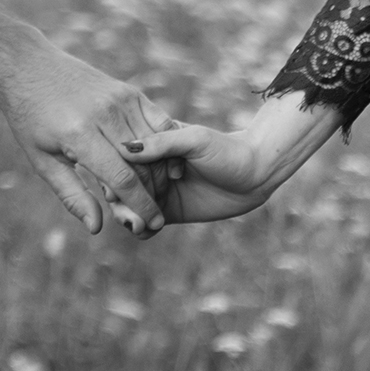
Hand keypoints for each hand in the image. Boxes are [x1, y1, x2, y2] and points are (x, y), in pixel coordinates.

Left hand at [0, 35, 177, 237]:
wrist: (30, 68)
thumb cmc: (31, 120)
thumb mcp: (43, 162)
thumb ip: (73, 195)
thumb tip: (97, 227)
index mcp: (79, 134)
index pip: (121, 178)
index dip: (141, 206)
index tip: (152, 225)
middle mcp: (105, 114)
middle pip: (143, 164)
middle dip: (154, 195)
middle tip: (156, 217)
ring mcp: (121, 99)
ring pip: (156, 144)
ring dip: (162, 173)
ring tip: (159, 196)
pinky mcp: (131, 91)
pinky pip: (159, 122)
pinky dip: (166, 145)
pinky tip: (166, 165)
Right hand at [119, 93, 342, 224]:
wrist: (255, 174)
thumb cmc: (227, 150)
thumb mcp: (194, 141)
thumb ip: (162, 143)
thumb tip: (125, 148)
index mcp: (152, 145)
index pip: (121, 161)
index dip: (114, 175)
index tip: (115, 186)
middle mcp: (150, 168)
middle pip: (119, 187)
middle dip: (119, 201)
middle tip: (127, 213)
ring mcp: (157, 191)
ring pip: (129, 207)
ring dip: (127, 217)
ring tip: (136, 224)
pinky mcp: (167, 212)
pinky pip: (145, 224)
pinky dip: (141, 229)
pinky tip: (146, 230)